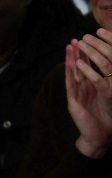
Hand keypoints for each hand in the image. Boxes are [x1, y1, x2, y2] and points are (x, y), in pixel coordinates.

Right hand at [68, 34, 111, 157]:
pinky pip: (72, 85)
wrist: (98, 138)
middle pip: (79, 68)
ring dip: (72, 59)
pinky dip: (71, 74)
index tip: (88, 42)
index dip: (88, 55)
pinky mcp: (74, 102)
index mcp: (91, 88)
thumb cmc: (105, 120)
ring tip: (70, 46)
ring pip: (74, 73)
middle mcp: (82, 89)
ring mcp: (77, 95)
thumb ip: (108, 89)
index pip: (88, 69)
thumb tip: (111, 74)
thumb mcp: (109, 100)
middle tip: (76, 39)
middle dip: (78, 53)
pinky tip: (70, 64)